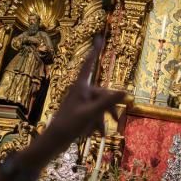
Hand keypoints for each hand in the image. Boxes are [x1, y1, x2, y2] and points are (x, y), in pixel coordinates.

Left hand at [29, 36, 124, 161]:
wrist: (54, 141)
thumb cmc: (70, 124)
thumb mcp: (91, 113)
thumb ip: (108, 102)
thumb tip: (125, 91)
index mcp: (80, 87)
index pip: (89, 65)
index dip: (94, 52)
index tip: (99, 38)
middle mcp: (80, 92)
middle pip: (101, 94)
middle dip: (108, 109)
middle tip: (117, 120)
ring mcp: (79, 102)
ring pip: (98, 107)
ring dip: (102, 120)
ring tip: (102, 133)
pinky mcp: (78, 113)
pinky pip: (92, 114)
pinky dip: (96, 124)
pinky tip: (97, 135)